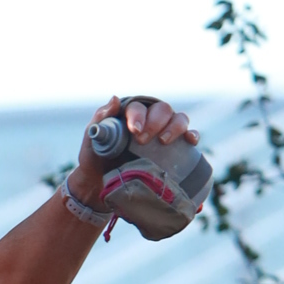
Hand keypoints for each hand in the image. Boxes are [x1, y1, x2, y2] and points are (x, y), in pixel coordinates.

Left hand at [68, 92, 196, 207]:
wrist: (101, 185)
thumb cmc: (96, 159)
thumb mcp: (91, 139)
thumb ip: (100, 118)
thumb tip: (115, 98)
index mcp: (132, 114)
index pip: (139, 107)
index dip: (138, 115)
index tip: (134, 130)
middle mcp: (151, 119)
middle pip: (162, 110)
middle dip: (154, 123)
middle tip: (142, 141)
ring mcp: (165, 132)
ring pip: (178, 119)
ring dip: (175, 127)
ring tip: (164, 141)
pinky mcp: (175, 148)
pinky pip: (189, 136)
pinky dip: (192, 135)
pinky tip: (190, 141)